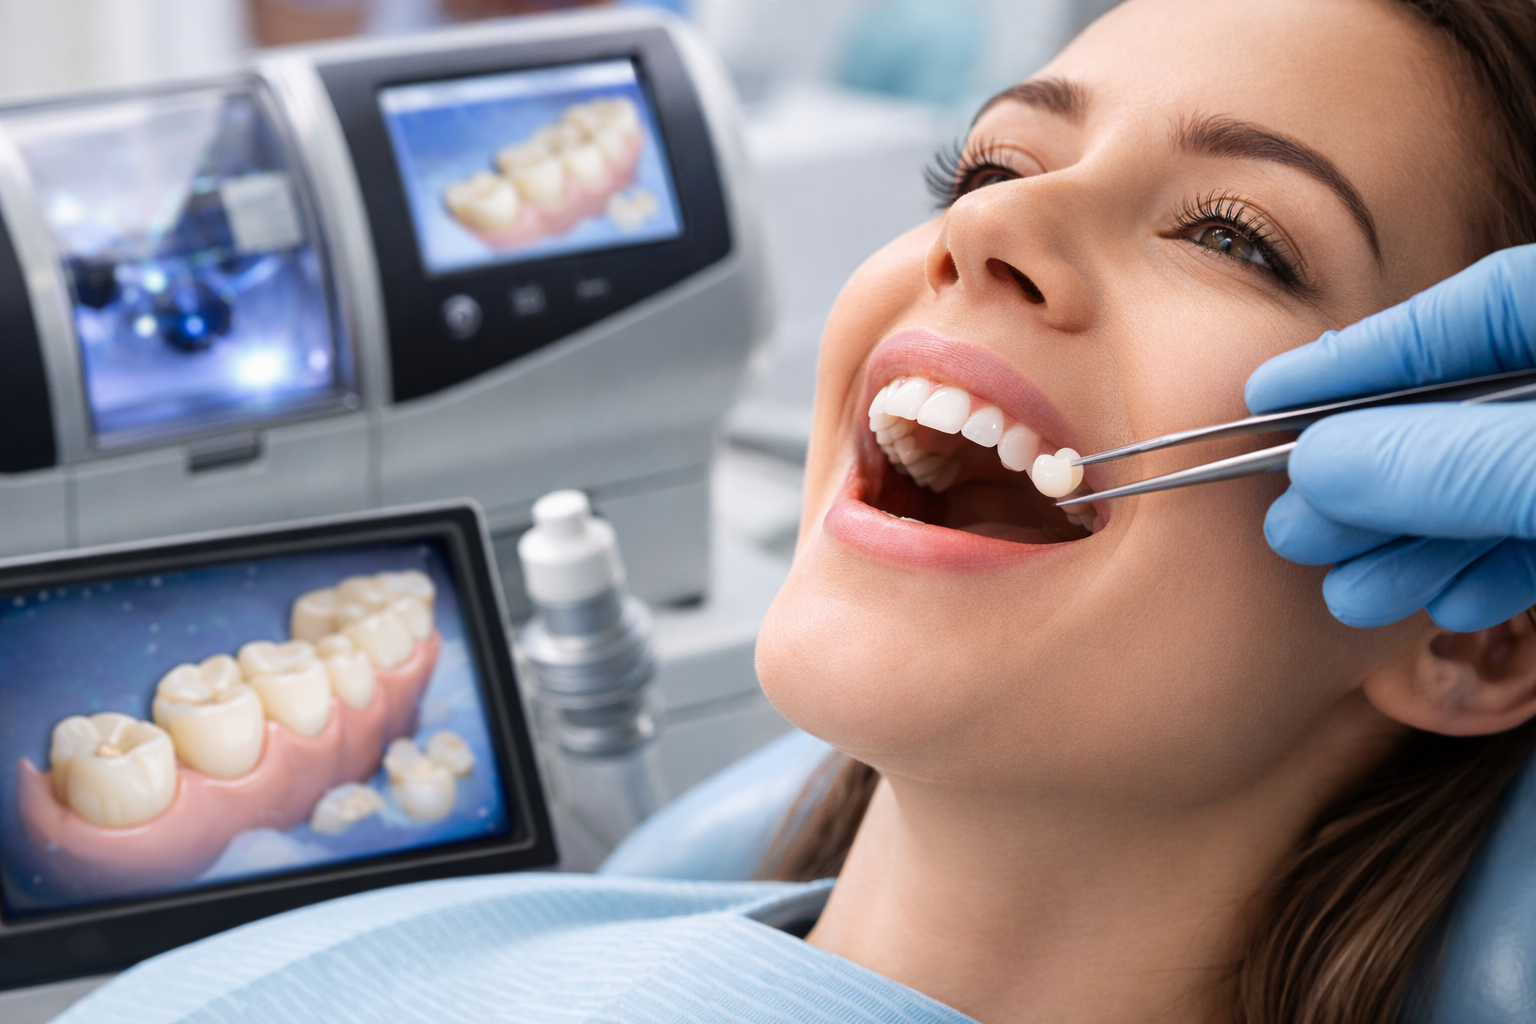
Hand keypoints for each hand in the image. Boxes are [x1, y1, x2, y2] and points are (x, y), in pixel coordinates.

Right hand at [1245, 244, 1535, 631]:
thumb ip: (1452, 462)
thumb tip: (1319, 464)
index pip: (1463, 312)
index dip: (1357, 358)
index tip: (1268, 396)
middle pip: (1460, 412)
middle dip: (1370, 479)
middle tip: (1295, 527)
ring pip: (1491, 485)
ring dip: (1413, 545)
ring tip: (1352, 593)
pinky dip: (1488, 572)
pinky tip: (1445, 602)